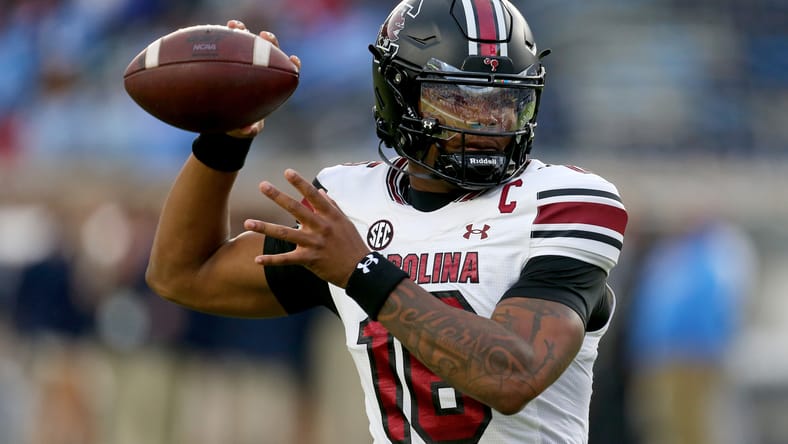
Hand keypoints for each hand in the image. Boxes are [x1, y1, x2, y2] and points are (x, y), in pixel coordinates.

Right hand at [224, 19, 301, 138]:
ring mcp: (243, 62)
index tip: (294, 60)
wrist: (223, 118)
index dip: (293, 65)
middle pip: (269, 52)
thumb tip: (247, 130)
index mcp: (270, 85)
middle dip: (270, 42)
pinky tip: (214, 32)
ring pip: (246, 43)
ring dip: (244, 32)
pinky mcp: (226, 59)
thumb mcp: (243, 130)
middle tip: (265, 37)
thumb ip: (248, 130)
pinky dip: (222, 39)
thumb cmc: (239, 124)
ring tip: (237, 26)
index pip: (287, 72)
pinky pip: (225, 47)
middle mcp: (259, 70)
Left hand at [244, 169, 370, 287]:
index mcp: (330, 216)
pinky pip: (287, 260)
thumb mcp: (345, 222)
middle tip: (262, 185)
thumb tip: (321, 191)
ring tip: (247, 223)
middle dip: (278, 196)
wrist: (361, 270)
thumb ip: (332, 206)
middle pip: (296, 209)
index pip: (313, 195)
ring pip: (285, 233)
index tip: (287, 171)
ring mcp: (314, 243)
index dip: (300, 183)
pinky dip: (272, 261)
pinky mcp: (310, 260)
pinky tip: (257, 260)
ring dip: (265, 228)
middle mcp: (321, 227)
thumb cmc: (352, 244)